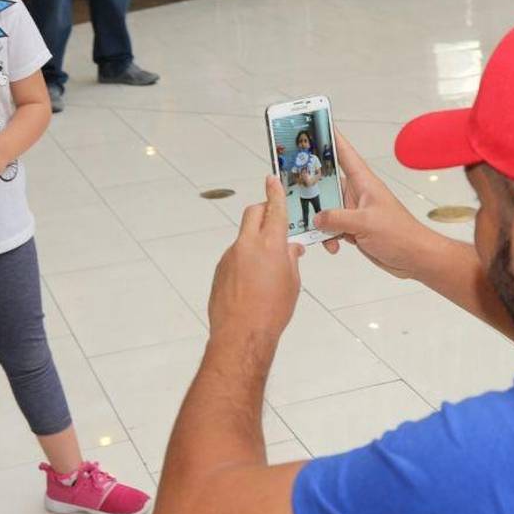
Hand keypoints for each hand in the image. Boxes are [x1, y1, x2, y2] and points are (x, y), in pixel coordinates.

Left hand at [208, 175, 304, 345]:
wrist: (242, 334)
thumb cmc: (272, 311)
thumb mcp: (292, 284)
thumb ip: (291, 260)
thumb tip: (291, 250)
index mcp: (271, 245)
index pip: (274, 209)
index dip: (274, 192)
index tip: (272, 180)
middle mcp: (247, 245)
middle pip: (253, 213)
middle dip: (263, 210)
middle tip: (273, 218)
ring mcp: (230, 256)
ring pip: (244, 236)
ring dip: (255, 240)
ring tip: (267, 267)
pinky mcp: (220, 269)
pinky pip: (235, 256)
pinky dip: (245, 260)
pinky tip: (252, 282)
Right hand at [314, 131, 440, 279]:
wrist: (413, 257)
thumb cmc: (400, 234)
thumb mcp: (364, 223)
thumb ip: (336, 218)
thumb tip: (316, 217)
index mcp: (363, 182)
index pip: (344, 152)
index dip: (330, 137)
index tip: (314, 124)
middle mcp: (357, 193)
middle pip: (327, 182)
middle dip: (311, 188)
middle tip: (293, 188)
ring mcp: (354, 211)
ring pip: (326, 208)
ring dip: (320, 220)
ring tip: (316, 229)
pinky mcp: (354, 227)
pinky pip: (332, 227)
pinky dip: (328, 236)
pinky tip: (333, 245)